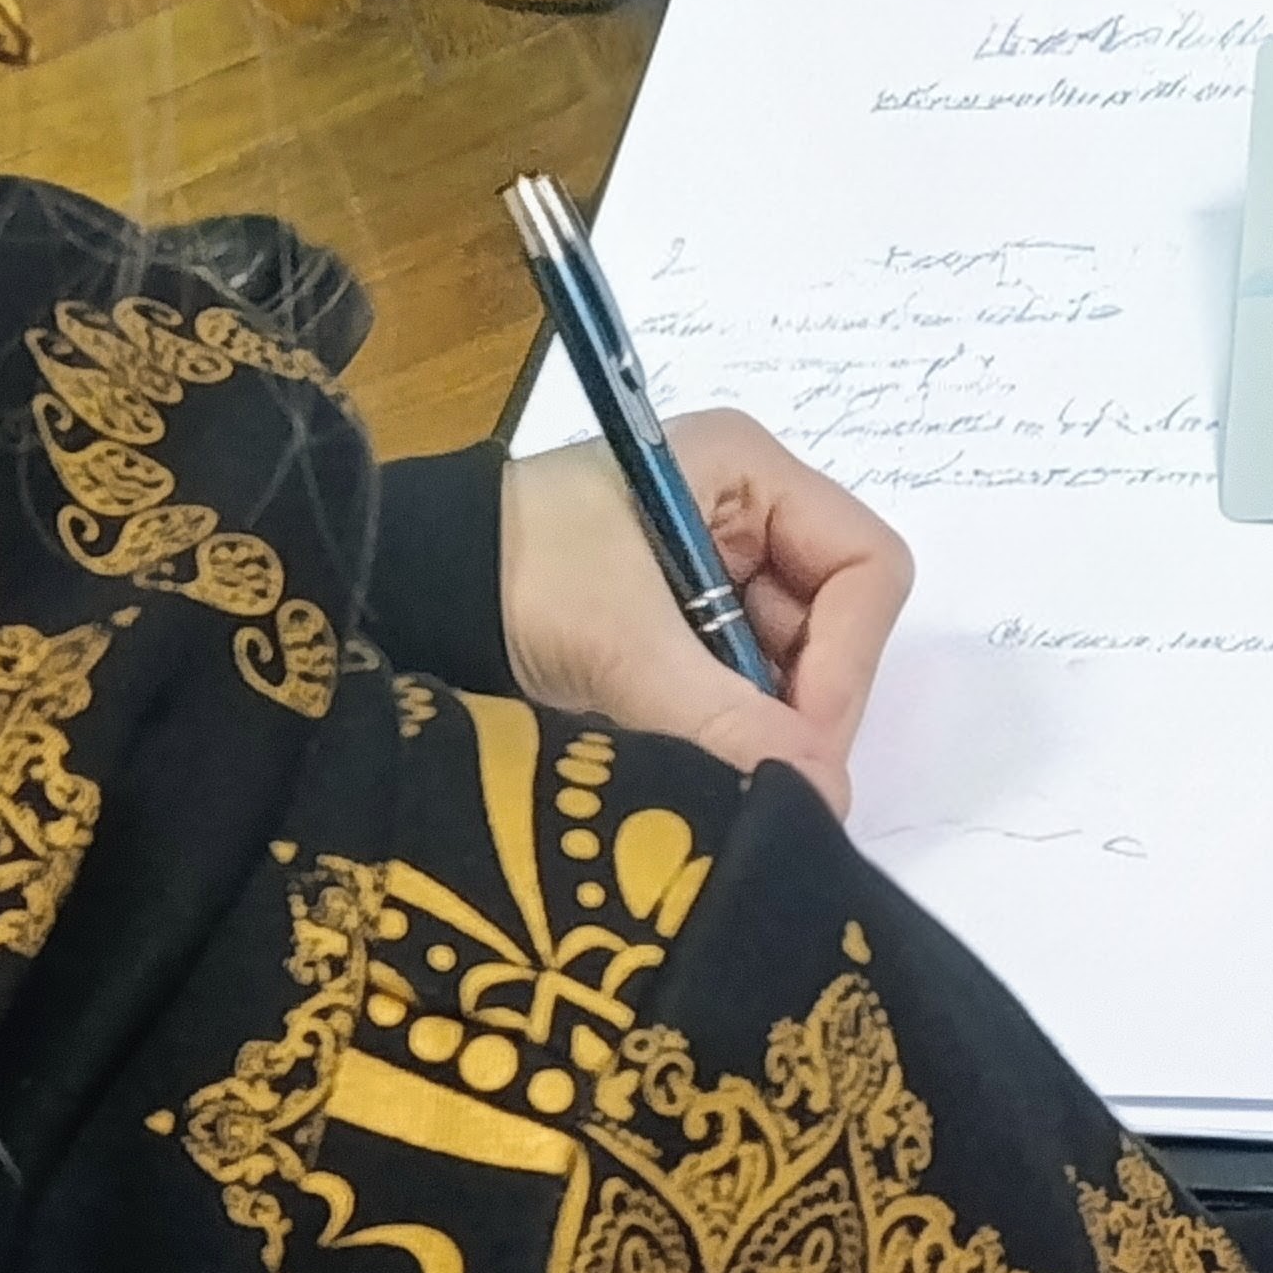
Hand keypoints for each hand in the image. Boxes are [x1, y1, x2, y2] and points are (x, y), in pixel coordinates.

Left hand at [500, 414, 912, 815]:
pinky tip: (690, 749)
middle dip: (804, 699)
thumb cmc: (516, 575)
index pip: (867, 566)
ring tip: (712, 757)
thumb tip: (826, 800)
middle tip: (761, 769)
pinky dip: (725, 722)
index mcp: (749, 471)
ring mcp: (718, 569)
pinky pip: (740, 683)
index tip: (801, 739)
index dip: (850, 657)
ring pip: (792, 664)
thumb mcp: (625, 644)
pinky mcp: (682, 623)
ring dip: (759, 718)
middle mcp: (748, 513)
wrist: (405, 591)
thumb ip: (729, 722)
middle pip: (837, 621)